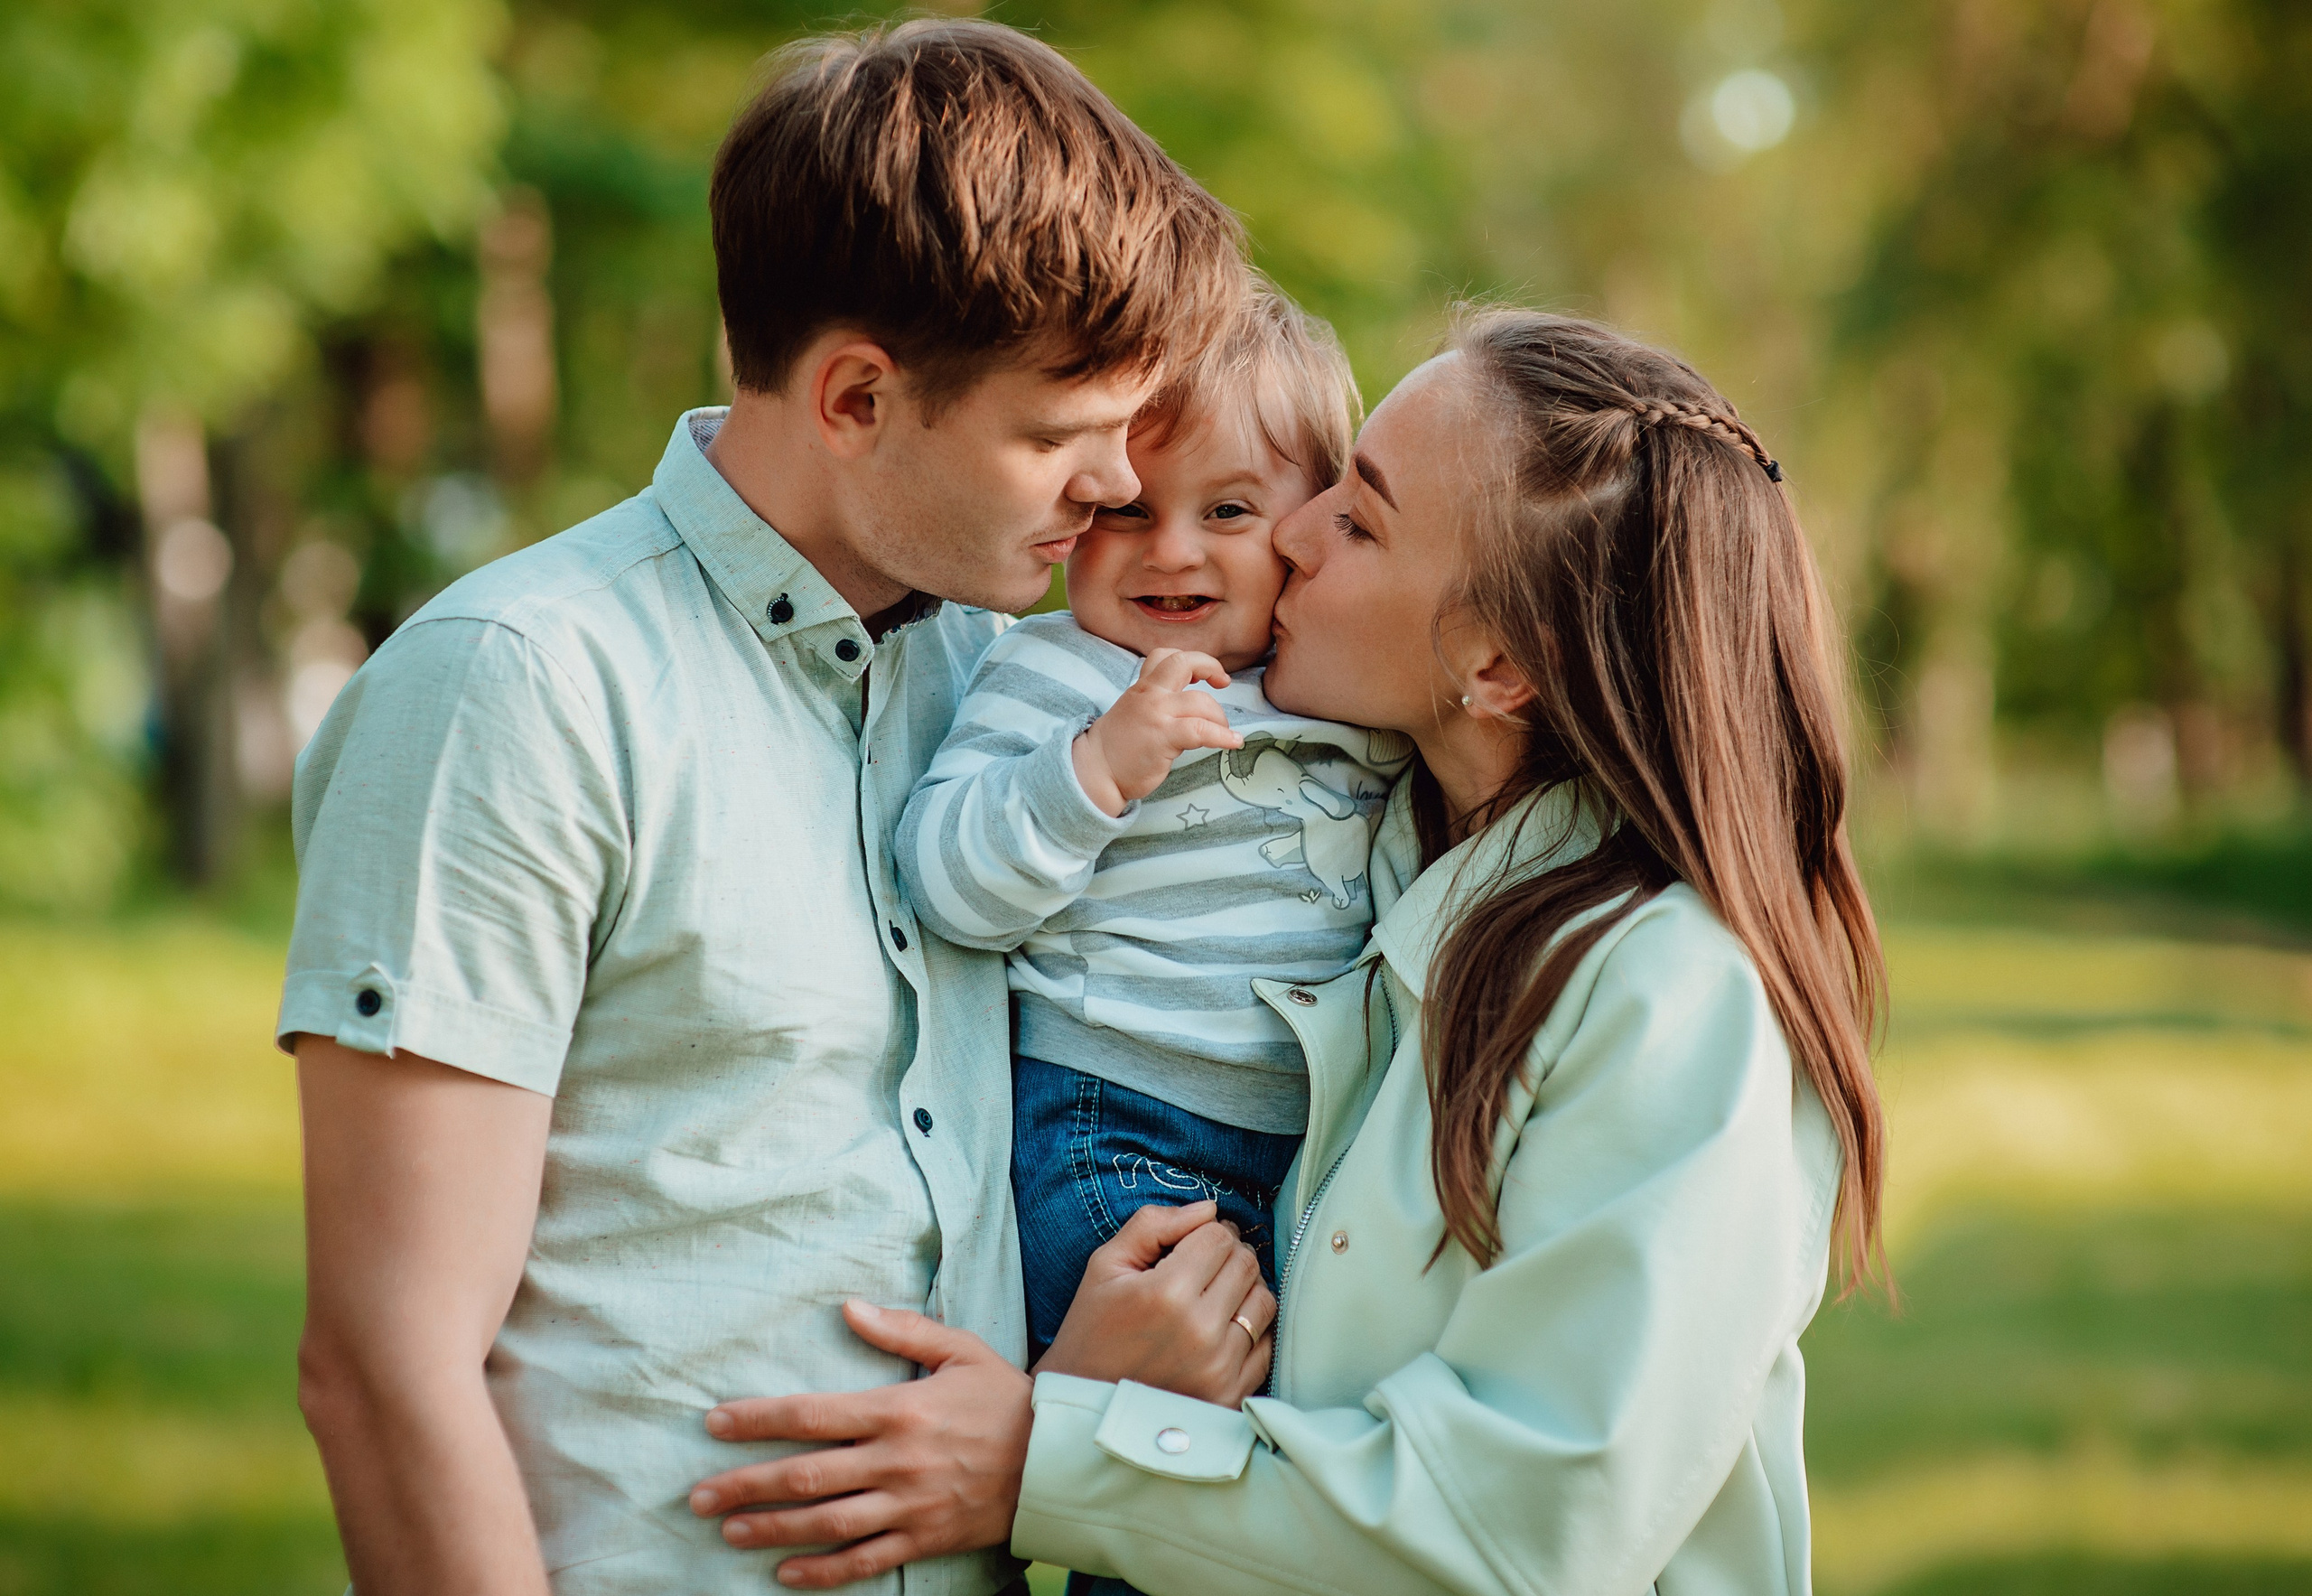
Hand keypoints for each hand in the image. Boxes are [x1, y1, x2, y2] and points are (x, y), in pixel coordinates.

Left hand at [688, 1302, 1030, 1589]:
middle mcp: (897, 1461)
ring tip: (729, 1531)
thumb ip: (902, 1329)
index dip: (759, 1419)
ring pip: (826, 1523)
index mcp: (899, 1409)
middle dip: (746, 1485)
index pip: (813, 1414)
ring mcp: (909, 1505)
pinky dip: (822, 1572)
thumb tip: (848, 1307)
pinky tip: (784, 1573)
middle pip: (806, 1475)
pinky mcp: (923, 1538)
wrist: (1057, 1460)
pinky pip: (864, 1561)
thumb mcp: (961, 1350)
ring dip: (772, 1529)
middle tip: (698, 1496)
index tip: (714, 1423)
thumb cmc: (1004, 1399)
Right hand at [1035, 1201, 1274, 1407]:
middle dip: (1226, 1256)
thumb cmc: (1091, 1331)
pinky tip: (1218, 1332)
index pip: (1218, 1237)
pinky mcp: (1231, 1396)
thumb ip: (1154, 1224)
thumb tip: (1209, 1208)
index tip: (1186, 1247)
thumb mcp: (1106, 1265)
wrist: (1084, 1407)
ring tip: (1210, 1299)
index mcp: (1166, 1294)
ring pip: (1263, 1301)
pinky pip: (1266, 1344)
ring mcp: (1220, 1368)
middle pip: (1245, 1264)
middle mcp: (1200, 1332)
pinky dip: (1249, 1331)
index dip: (1203, 1233)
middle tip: (1198, 1269)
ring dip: (1243, 1291)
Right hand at [1073, 649, 1244, 815]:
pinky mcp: (1163, 738)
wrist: (1095, 770)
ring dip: (1220, 717)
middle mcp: (1149, 695)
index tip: (1205, 675)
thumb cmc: (1118, 746)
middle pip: (1184, 663)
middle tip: (1223, 683)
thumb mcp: (1133, 711)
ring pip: (1201, 701)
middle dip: (1211, 667)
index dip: (1190, 659)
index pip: (1165, 656)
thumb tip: (1189, 702)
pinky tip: (1234, 742)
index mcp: (1141, 687)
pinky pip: (1202, 730)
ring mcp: (1156, 715)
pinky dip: (1223, 736)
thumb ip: (1155, 700)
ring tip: (1224, 732)